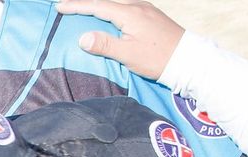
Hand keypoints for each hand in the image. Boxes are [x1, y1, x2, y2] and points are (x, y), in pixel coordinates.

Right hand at [55, 0, 184, 80]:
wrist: (188, 59)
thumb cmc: (158, 59)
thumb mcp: (128, 55)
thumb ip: (105, 45)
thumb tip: (83, 37)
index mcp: (130, 13)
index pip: (97, 6)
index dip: (77, 6)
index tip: (59, 6)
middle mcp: (138, 6)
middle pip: (105, 1)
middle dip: (85, 3)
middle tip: (67, 5)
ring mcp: (146, 9)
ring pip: (116, 4)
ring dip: (98, 6)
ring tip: (83, 9)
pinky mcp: (150, 16)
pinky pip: (125, 7)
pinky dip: (110, 10)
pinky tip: (107, 15)